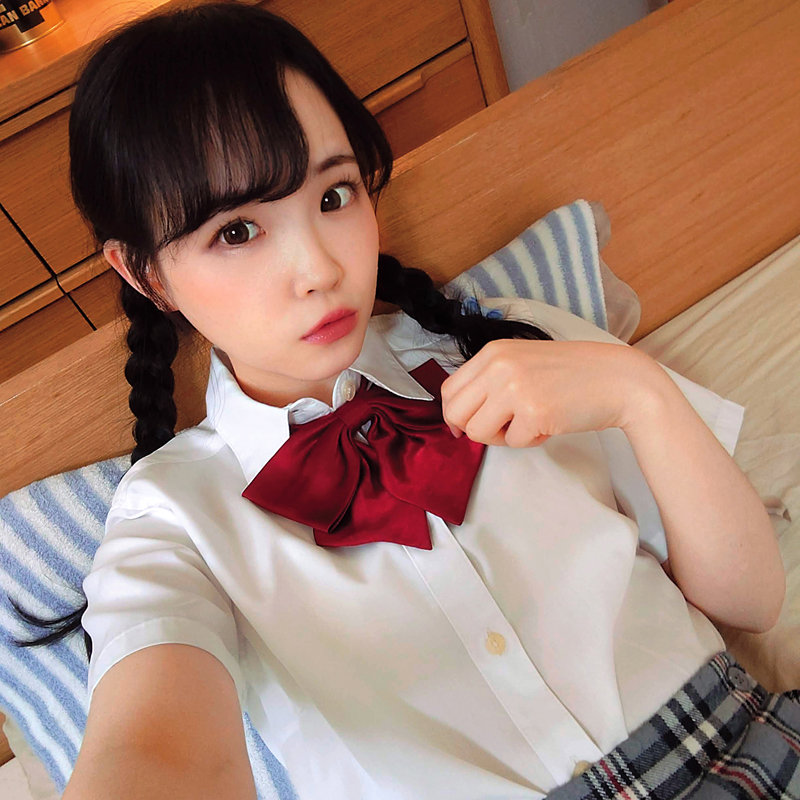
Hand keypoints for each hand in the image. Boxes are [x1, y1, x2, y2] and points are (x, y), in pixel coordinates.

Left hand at [440, 338, 654, 446]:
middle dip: (475, 429)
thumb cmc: (573, 375)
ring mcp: (514, 388)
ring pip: (478, 432)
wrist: (619, 380)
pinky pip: (512, 442)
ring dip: (502, 436)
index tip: (465, 426)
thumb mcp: (523, 363)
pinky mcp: (533, 412)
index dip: (454, 415)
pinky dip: (530, 440)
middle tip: (502, 428)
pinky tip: (550, 423)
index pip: (450, 390)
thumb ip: (491, 380)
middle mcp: (499, 366)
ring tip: (528, 423)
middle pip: (456, 414)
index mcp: (493, 351)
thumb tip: (459, 416)